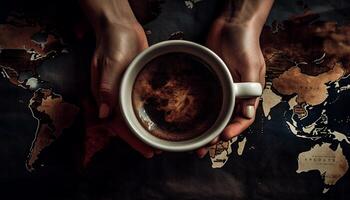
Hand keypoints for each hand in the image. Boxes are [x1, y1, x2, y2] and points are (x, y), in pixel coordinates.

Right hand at [80, 0, 157, 157]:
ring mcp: (124, 91)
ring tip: (160, 140)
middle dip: (140, 139)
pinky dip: (149, 113)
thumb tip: (103, 114)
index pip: (117, 123)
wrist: (120, 27)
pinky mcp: (135, 84)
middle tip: (156, 151)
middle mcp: (114, 97)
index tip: (146, 150)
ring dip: (144, 128)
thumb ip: (106, 87)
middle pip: (126, 123)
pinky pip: (140, 102)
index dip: (131, 139)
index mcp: (104, 95)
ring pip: (133, 116)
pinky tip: (161, 118)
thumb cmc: (112, 43)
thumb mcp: (109, 63)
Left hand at [197, 17, 265, 157]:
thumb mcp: (251, 66)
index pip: (244, 118)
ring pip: (214, 114)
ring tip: (195, 141)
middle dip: (216, 135)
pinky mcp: (210, 81)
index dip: (234, 130)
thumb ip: (250, 89)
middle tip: (203, 147)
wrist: (231, 23)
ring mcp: (222, 88)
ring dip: (206, 128)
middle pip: (226, 120)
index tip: (222, 138)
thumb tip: (248, 113)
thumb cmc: (245, 43)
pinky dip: (199, 111)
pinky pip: (204, 100)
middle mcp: (236, 94)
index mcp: (249, 93)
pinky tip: (188, 120)